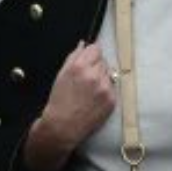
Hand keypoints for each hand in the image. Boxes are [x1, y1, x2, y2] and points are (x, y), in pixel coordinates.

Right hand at [23, 42, 115, 170]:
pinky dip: (105, 90)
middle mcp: (94, 75)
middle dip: (96, 66)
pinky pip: (112, 88)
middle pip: (103, 60)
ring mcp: (105, 88)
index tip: (88, 59)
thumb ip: (73, 56)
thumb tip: (83, 44)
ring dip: (102, 78)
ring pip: (109, 74)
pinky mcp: (112, 100)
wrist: (63, 126)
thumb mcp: (61, 74)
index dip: (91, 54)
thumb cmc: (59, 100)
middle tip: (86, 78)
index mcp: (79, 66)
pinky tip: (94, 98)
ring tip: (90, 90)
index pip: (95, 49)